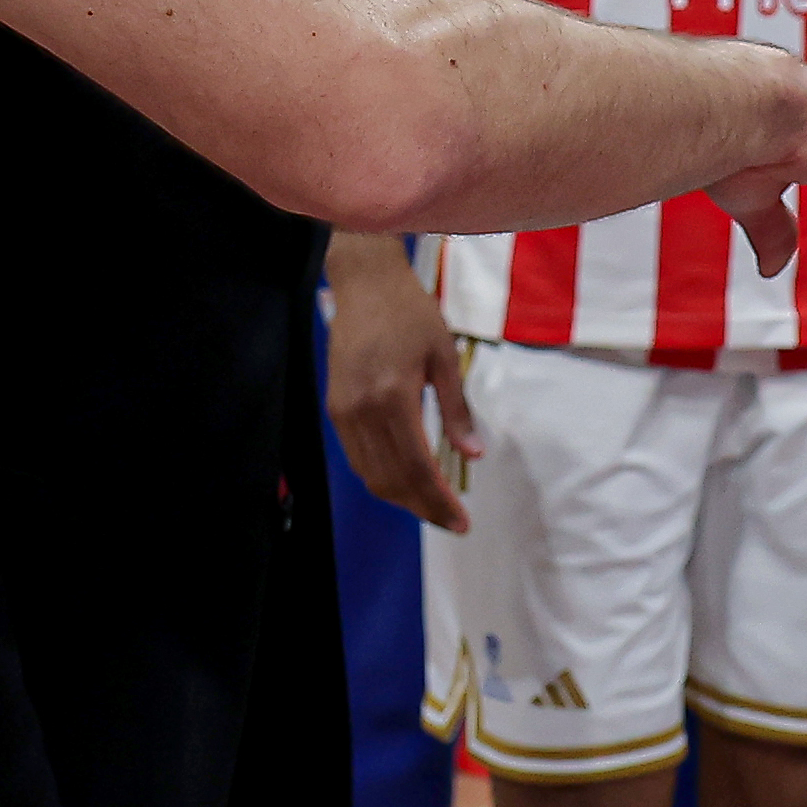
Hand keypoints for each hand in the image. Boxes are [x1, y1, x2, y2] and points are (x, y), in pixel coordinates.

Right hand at [325, 231, 474, 531]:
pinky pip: (357, 457)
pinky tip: (405, 479)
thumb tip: (473, 455)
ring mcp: (343, 412)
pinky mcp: (334, 408)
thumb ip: (457, 410)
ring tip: (431, 505)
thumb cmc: (412, 313)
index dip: (439, 501)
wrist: (365, 284)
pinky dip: (381, 477)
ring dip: (402, 498)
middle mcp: (363, 411)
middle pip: (392, 480)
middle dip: (423, 507)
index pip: (417, 467)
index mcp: (394, 397)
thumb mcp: (445, 356)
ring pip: (371, 475)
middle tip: (451, 521)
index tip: (461, 522)